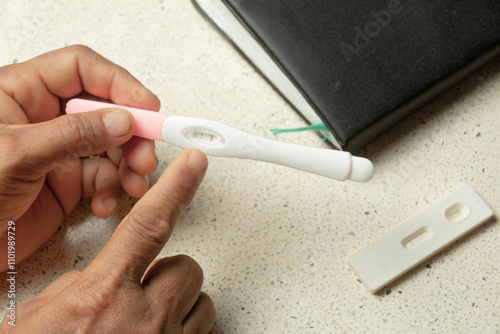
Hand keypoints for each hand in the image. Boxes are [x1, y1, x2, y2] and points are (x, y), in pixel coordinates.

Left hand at [0, 45, 159, 270]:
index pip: (80, 70)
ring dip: (129, 163)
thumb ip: (72, 135)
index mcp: (21, 93)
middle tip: (146, 153)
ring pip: (110, 145)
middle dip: (132, 132)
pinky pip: (103, 178)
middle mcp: (44, 119)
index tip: (147, 107)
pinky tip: (106, 203)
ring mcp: (58, 151)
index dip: (118, 83)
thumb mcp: (16, 155)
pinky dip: (113, 190)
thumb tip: (122, 121)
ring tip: (135, 181)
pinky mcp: (66, 182)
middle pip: (104, 108)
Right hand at [1, 149, 216, 332]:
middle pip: (187, 267)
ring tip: (145, 322)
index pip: (147, 225)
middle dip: (168, 273)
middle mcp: (142, 317)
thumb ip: (82, 286)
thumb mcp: (43, 317)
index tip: (195, 162)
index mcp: (101, 295)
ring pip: (200, 300)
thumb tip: (105, 271)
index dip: (175, 188)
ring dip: (178, 304)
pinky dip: (185, 329)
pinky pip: (203, 330)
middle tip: (140, 292)